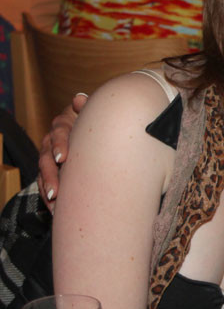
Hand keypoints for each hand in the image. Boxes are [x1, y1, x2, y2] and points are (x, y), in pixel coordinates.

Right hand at [37, 93, 86, 209]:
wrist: (92, 127)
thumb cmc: (94, 120)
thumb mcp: (91, 112)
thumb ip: (86, 108)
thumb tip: (79, 99)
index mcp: (63, 124)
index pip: (59, 133)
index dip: (60, 145)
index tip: (63, 158)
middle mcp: (52, 140)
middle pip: (46, 157)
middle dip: (51, 175)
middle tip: (56, 191)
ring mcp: (49, 155)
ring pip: (43, 172)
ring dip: (48, 188)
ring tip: (54, 203)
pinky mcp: (50, 169)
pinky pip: (45, 183)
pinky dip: (49, 196)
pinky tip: (55, 210)